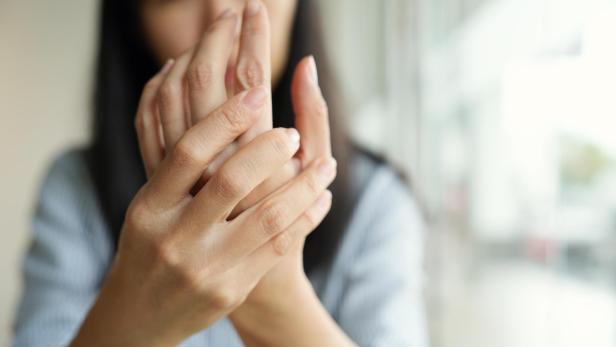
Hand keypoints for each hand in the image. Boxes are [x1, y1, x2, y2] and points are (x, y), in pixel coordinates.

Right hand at [70, 14, 335, 346]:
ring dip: (305, 185)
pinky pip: (279, 246)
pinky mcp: (232, 289)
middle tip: (292, 134)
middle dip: (269, 150)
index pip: (189, 150)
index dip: (226, 117)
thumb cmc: (150, 246)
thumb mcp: (148, 206)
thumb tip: (207, 100)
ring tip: (327, 166)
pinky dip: (306, 217)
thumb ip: (176, 165)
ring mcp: (206, 266)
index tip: (257, 92)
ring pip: (268, 217)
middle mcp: (175, 236)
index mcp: (150, 206)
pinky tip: (320, 199)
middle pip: (230, 180)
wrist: (143, 315)